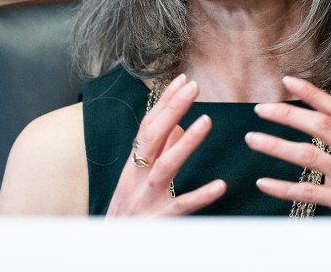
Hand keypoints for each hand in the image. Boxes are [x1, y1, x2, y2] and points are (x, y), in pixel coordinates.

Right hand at [106, 75, 226, 215]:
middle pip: (154, 137)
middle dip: (173, 110)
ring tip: (206, 121)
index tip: (183, 80)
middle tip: (194, 87)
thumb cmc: (127, 212)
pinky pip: (182, 207)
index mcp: (133, 164)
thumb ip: (159, 153)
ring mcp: (148, 199)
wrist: (110, 249)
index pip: (148, 126)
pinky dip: (201, 195)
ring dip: (186, 143)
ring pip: (166, 167)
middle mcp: (137, 177)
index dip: (165, 102)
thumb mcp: (137, 179)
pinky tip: (220, 185)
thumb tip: (177, 126)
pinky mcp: (160, 221)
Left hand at [245, 75, 330, 215]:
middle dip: (288, 115)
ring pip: (307, 156)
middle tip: (262, 109)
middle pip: (319, 126)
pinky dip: (282, 188)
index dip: (313, 93)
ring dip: (277, 146)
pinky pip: (307, 192)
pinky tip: (263, 182)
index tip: (289, 81)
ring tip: (253, 139)